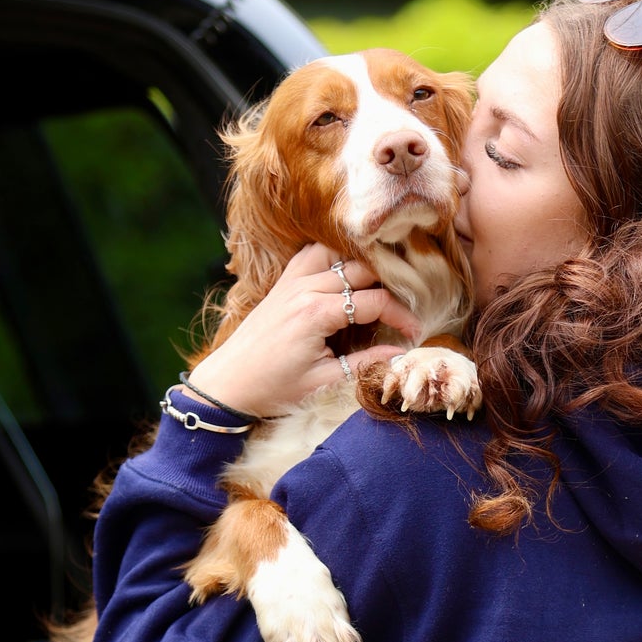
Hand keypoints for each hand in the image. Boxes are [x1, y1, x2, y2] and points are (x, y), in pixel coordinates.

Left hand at [186, 244, 418, 417]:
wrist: (228, 384)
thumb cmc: (272, 388)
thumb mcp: (323, 381)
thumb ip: (365, 363)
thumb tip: (400, 355)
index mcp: (316, 313)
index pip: (374, 302)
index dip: (401, 315)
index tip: (413, 332)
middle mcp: (304, 288)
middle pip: (362, 270)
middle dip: (389, 288)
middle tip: (401, 310)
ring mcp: (291, 281)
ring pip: (338, 253)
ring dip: (361, 264)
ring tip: (378, 286)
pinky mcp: (282, 283)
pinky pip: (312, 254)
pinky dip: (333, 256)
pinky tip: (345, 272)